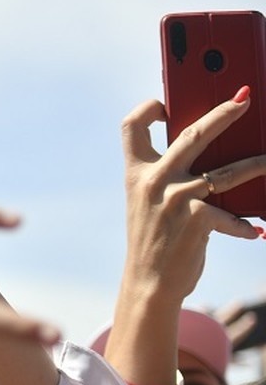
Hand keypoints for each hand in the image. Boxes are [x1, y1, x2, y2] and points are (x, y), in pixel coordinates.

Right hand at [121, 94, 263, 303]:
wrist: (148, 283)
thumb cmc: (153, 242)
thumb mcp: (149, 205)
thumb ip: (166, 178)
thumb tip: (208, 157)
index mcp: (136, 174)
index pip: (131, 127)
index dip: (147, 109)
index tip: (165, 105)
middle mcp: (154, 181)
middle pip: (193, 134)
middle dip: (223, 113)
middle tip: (245, 100)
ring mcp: (176, 198)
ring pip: (227, 171)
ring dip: (257, 164)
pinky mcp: (197, 219)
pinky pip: (232, 215)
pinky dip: (246, 225)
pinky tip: (255, 230)